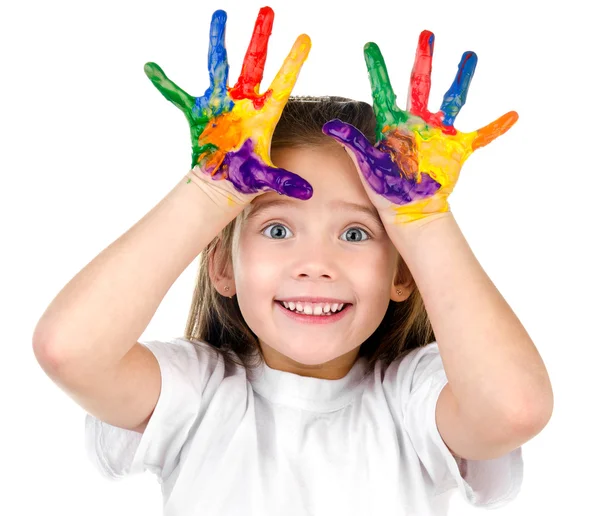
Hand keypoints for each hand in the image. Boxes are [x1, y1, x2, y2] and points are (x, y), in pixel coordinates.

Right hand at [144, 7, 312, 203]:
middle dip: (261, 38)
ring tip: (220, 14)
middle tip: (268, 10)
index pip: (282, 84)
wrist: (221, 181)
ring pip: (219, 66)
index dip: (293, 62)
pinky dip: (164, 83)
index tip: (306, 38)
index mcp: (264, 115)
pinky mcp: (199, 112)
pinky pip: (178, 95)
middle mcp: (243, 103)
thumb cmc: (246, 177)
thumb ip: (285, 180)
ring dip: (218, 42)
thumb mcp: (265, 177)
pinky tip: (151, 68)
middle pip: (253, 64)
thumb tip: (308, 193)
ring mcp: (221, 105)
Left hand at [323, 30, 517, 225]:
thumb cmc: (385, 189)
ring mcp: (438, 135)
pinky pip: (481, 136)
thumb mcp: (368, 165)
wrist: (410, 210)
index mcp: (393, 124)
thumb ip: (353, 143)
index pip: (383, 90)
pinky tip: (513, 116)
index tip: (369, 46)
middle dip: (422, 59)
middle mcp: (416, 123)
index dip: (377, 69)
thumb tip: (330, 125)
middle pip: (420, 84)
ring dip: (462, 78)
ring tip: (470, 55)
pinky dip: (496, 128)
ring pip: (452, 99)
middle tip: (426, 34)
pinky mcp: (456, 149)